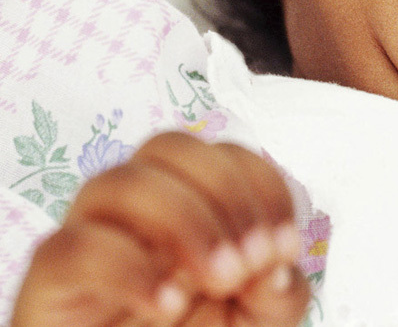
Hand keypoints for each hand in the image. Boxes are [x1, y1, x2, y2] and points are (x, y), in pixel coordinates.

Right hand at [11, 131, 310, 326]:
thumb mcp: (253, 320)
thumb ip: (277, 292)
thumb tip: (279, 267)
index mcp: (186, 199)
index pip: (223, 154)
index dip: (262, 188)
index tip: (286, 244)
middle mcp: (135, 205)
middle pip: (170, 147)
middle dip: (225, 193)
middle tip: (252, 261)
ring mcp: (91, 233)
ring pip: (121, 181)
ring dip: (185, 221)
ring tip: (221, 279)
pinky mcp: (53, 277)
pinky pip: (74, 246)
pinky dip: (129, 269)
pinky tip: (169, 305)